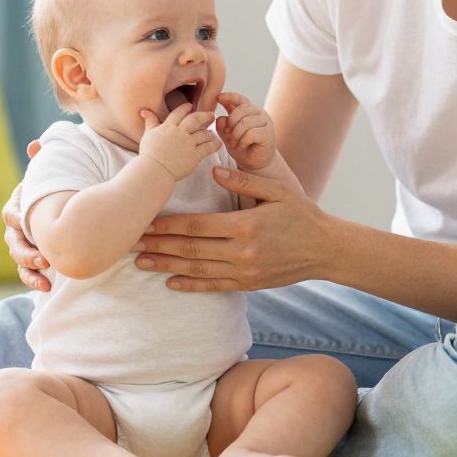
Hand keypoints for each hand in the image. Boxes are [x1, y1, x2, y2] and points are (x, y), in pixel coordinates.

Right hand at [2, 139, 49, 291]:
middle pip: (13, 241)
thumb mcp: (56, 173)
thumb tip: (36, 145)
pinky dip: (34, 281)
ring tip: (44, 276)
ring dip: (29, 269)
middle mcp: (19, 228)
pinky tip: (47, 287)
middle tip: (41, 258)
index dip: (15, 217)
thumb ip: (45, 160)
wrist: (75, 209)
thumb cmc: (62, 188)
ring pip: (19, 260)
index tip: (22, 222)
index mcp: (21, 206)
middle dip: (24, 251)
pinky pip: (28, 274)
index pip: (10, 212)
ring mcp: (26, 246)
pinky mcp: (35, 261)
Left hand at [134, 167, 333, 291]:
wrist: (325, 249)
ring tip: (142, 262)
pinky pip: (213, 286)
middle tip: (131, 242)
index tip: (145, 222)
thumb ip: (242, 181)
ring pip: (197, 269)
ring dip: (167, 266)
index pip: (197, 225)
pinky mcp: (248, 284)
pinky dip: (190, 285)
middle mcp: (242, 251)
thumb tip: (213, 170)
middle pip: (191, 248)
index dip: (168, 225)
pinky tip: (170, 282)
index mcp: (245, 225)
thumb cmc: (300, 214)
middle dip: (159, 245)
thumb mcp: (275, 190)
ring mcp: (244, 271)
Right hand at [137, 103, 218, 180]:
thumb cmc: (149, 154)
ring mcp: (188, 143)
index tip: (190, 106)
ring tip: (212, 133)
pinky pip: (208, 147)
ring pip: (203, 133)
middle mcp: (180, 132)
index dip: (185, 108)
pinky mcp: (195, 155)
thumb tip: (143, 110)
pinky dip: (214, 145)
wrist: (154, 169)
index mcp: (168, 126)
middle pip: (195, 119)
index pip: (179, 112)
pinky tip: (217, 144)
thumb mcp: (148, 134)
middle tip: (211, 115)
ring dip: (209, 132)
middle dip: (204, 116)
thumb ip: (150, 121)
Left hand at [214, 91, 274, 170]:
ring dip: (236, 135)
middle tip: (227, 135)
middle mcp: (260, 114)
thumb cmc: (242, 147)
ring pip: (245, 122)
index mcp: (250, 110)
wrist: (255, 163)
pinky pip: (250, 134)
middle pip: (241, 110)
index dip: (229, 96)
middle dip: (230, 123)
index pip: (240, 99)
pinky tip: (241, 146)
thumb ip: (223, 125)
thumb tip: (219, 117)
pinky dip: (242, 141)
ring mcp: (266, 123)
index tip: (218, 98)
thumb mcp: (228, 135)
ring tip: (234, 144)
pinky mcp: (268, 134)